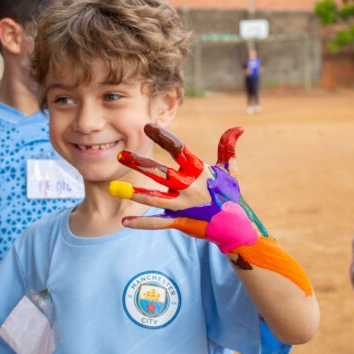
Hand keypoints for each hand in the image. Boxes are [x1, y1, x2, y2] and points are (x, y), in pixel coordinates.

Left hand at [110, 124, 311, 295]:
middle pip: (161, 173)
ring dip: (134, 193)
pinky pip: (158, 223)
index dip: (163, 137)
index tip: (147, 126)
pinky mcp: (179, 222)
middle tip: (121, 155)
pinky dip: (142, 223)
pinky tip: (124, 222)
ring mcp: (183, 206)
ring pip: (155, 199)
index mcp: (199, 172)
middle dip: (140, 164)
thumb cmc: (229, 195)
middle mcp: (189, 187)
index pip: (178, 150)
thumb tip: (238, 127)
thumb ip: (228, 147)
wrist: (234, 227)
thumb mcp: (230, 170)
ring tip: (115, 188)